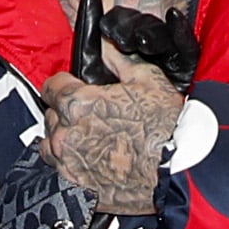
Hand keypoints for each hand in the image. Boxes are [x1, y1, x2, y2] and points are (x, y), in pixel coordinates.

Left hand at [40, 41, 184, 215]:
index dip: (66, 84)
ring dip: (64, 138)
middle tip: (93, 115)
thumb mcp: (147, 79)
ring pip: (51, 144)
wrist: (177, 171)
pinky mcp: (74, 185)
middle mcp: (65, 134)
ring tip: (89, 139)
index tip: (76, 89)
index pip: (51, 86)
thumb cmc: (165, 127)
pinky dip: (70, 163)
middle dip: (67, 112)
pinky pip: (60, 170)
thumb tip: (106, 43)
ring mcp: (67, 163)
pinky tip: (90, 160)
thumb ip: (119, 58)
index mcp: (77, 103)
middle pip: (52, 115)